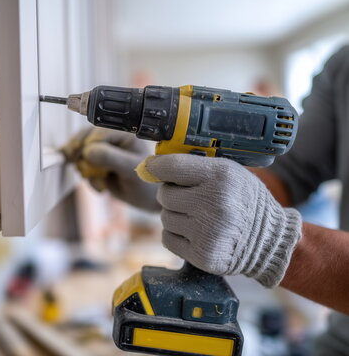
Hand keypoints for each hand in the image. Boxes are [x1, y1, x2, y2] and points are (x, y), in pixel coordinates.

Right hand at [62, 127, 159, 211]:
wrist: (145, 196)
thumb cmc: (146, 181)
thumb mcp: (131, 170)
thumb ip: (111, 158)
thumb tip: (87, 151)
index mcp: (124, 132)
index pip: (96, 133)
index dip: (88, 148)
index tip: (89, 166)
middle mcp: (111, 135)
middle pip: (82, 138)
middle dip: (83, 159)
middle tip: (88, 174)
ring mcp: (102, 146)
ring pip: (77, 150)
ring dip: (83, 168)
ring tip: (99, 183)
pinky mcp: (95, 157)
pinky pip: (78, 161)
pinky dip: (84, 175)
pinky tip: (99, 185)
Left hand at [143, 154, 301, 286]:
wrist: (270, 241)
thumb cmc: (244, 201)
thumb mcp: (230, 172)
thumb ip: (194, 166)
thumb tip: (149, 166)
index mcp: (222, 177)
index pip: (172, 167)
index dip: (155, 167)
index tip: (150, 168)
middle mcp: (214, 204)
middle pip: (164, 195)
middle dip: (171, 194)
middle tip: (189, 197)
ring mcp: (207, 232)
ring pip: (164, 217)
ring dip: (175, 215)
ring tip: (198, 217)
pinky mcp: (202, 255)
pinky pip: (167, 238)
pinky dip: (176, 235)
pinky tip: (196, 233)